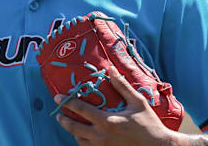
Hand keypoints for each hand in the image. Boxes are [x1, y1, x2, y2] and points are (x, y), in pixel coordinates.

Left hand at [55, 66, 178, 145]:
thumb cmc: (150, 124)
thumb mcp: (138, 102)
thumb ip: (122, 86)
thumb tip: (111, 70)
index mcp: (107, 121)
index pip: (81, 109)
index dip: (67, 102)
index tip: (58, 97)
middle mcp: (101, 136)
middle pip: (74, 128)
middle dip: (63, 120)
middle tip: (58, 115)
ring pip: (80, 141)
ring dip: (73, 132)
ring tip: (72, 125)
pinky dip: (83, 142)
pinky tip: (85, 137)